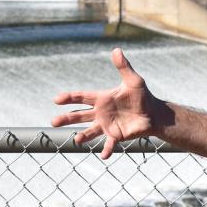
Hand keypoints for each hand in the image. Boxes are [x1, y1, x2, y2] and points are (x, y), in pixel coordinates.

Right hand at [51, 47, 170, 158]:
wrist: (153, 113)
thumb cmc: (143, 96)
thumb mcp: (134, 80)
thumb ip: (124, 67)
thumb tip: (116, 50)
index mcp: (102, 99)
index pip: (81, 97)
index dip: (69, 98)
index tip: (56, 99)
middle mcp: (101, 113)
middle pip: (79, 115)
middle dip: (66, 118)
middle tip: (53, 122)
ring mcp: (107, 125)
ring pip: (90, 131)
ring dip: (83, 136)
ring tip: (76, 140)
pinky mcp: (116, 135)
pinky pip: (109, 144)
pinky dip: (106, 149)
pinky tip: (103, 155)